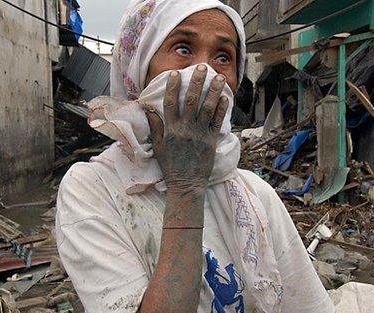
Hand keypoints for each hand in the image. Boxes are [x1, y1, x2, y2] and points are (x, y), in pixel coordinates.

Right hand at [145, 65, 229, 195]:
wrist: (186, 185)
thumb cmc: (171, 166)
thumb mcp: (158, 147)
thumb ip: (156, 127)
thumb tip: (149, 109)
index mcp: (171, 130)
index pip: (170, 103)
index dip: (172, 86)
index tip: (175, 74)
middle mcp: (185, 129)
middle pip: (191, 100)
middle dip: (197, 82)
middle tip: (202, 67)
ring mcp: (199, 134)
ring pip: (207, 107)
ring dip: (213, 90)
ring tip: (219, 77)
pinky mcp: (211, 141)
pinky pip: (217, 121)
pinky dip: (221, 109)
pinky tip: (224, 97)